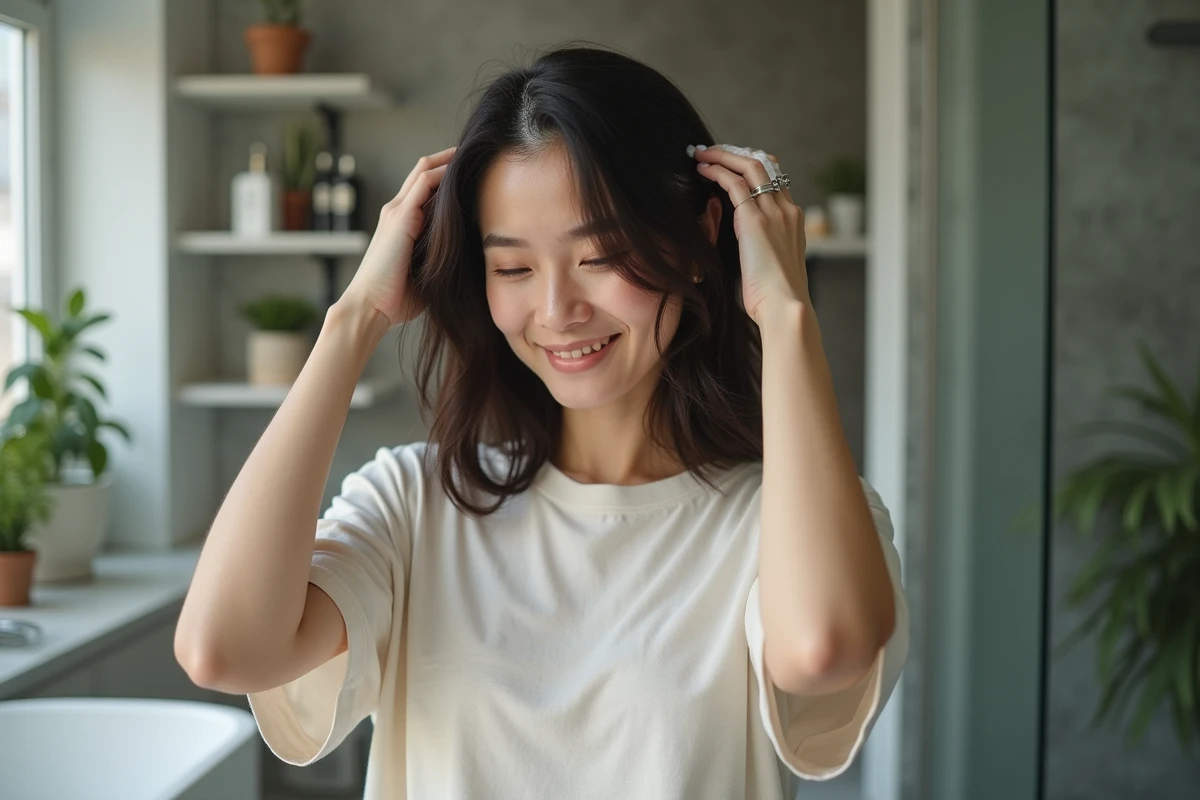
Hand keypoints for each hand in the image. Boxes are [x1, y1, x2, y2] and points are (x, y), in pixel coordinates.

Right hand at [339, 145, 456, 329]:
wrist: (370, 307)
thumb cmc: (396, 299)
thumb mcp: (425, 272)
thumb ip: (439, 258)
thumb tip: (467, 259)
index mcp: (401, 224)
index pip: (423, 189)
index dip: (444, 178)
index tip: (471, 175)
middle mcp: (396, 212)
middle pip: (422, 172)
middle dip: (447, 161)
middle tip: (475, 155)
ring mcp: (396, 212)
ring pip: (423, 171)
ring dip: (447, 161)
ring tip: (472, 154)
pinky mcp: (400, 217)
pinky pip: (424, 183)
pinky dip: (442, 173)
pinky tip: (461, 169)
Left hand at [692, 146, 809, 323]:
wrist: (786, 307)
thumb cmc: (776, 298)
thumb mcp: (774, 267)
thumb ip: (764, 250)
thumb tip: (750, 251)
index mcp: (793, 221)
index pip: (776, 179)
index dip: (753, 166)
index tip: (733, 164)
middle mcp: (787, 209)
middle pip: (764, 164)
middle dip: (736, 153)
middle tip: (713, 151)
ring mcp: (774, 212)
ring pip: (750, 166)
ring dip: (723, 155)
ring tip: (702, 153)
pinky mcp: (755, 219)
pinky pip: (734, 183)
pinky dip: (717, 171)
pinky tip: (702, 169)